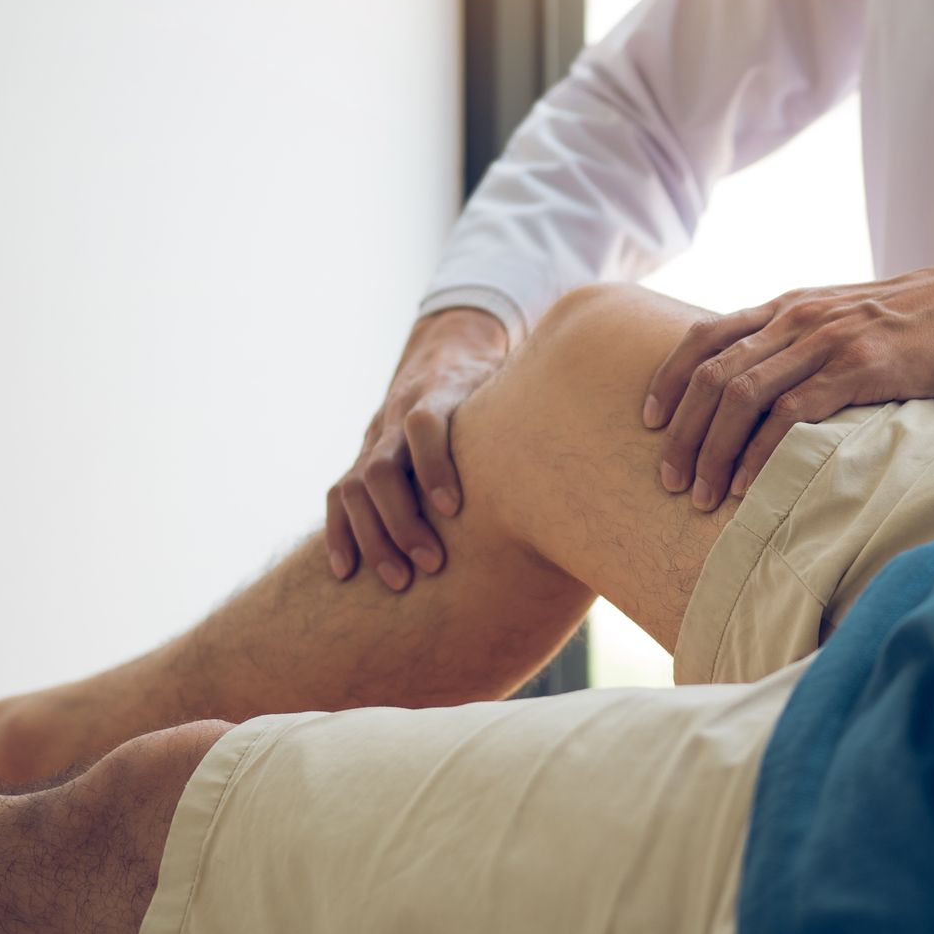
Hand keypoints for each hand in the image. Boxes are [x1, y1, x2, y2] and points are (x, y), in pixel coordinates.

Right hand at [327, 308, 509, 588]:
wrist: (444, 353)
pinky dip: (340, 534)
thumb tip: (596, 434)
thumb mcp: (513, 383)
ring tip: (400, 581)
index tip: (454, 508)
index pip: (425, 422)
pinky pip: (336, 498)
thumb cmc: (493, 385)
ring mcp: (374, 439)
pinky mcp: (360, 459)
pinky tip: (345, 572)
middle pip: (383, 466)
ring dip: (375, 537)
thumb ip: (537, 407)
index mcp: (439, 391)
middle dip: (403, 520)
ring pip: (355, 487)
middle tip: (431, 564)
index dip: (434, 464)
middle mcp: (397, 416)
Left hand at [642, 246, 933, 509]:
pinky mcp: (859, 368)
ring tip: (700, 495)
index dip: (668, 381)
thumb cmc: (912, 322)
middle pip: (712, 375)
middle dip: (681, 433)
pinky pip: (793, 414)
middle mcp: (795, 318)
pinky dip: (761, 452)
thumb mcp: (841, 318)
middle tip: (668, 481)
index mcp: (785, 307)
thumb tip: (762, 392)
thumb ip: (800, 345)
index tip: (648, 422)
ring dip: (713, 451)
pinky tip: (749, 485)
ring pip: (742, 396)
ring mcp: (825, 341)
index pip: (704, 338)